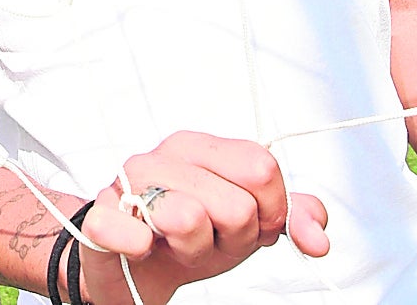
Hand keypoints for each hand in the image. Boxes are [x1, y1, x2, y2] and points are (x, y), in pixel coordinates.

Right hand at [73, 132, 328, 304]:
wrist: (131, 267)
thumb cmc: (192, 237)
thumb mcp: (249, 225)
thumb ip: (289, 216)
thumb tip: (318, 235)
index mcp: (202, 148)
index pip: (262, 168)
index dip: (270, 211)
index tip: (254, 225)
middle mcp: (165, 157)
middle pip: (236, 205)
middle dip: (233, 239)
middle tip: (211, 238)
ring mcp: (128, 184)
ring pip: (188, 219)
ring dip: (194, 250)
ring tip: (178, 245)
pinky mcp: (98, 217)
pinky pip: (127, 231)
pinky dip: (139, 247)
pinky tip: (143, 248)